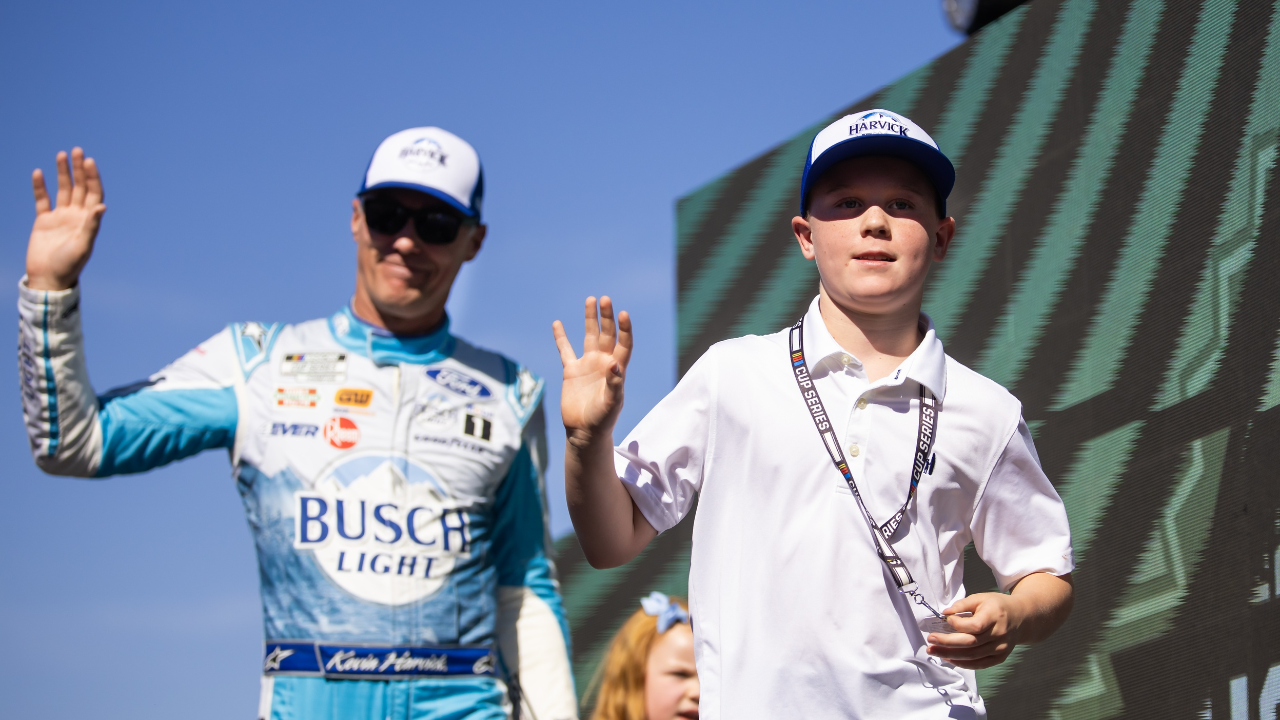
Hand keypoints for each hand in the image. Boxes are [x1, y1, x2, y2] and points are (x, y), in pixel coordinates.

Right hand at [27, 148, 105, 290]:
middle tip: (77, 150)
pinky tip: (38, 173)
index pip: (93, 193)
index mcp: (89, 220)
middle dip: (79, 169)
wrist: (49, 279)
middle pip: (79, 187)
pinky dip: (40, 187)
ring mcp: (60, 217)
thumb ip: (91, 226)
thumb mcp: (83, 245)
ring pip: (63, 190)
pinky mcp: (43, 221)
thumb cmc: (70, 265)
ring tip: (61, 155)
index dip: (92, 177)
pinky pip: (42, 200)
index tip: (89, 161)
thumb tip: (102, 206)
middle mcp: (76, 216)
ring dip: (63, 173)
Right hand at [552, 296, 632, 443]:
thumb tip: (614, 365)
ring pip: (589, 336)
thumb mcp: (612, 403)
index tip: (623, 314)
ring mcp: (587, 365)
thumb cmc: (603, 420)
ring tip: (590, 300)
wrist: (585, 432)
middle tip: (605, 299)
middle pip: (607, 334)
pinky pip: (565, 350)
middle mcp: (603, 362)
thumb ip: (615, 384)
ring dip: (590, 319)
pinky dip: (561, 337)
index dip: (624, 329)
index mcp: (617, 369)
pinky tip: (557, 323)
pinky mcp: (571, 371)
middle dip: (606, 317)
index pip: (624, 343)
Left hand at [925, 592, 1023, 669]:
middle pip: (970, 643)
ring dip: (950, 655)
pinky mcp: (1000, 657)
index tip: (946, 619)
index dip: (958, 625)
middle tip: (930, 640)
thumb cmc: (998, 606)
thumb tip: (945, 613)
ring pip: (973, 656)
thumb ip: (962, 604)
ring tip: (934, 651)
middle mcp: (999, 634)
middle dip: (947, 643)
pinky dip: (963, 663)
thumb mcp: (981, 598)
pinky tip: (949, 658)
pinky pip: (980, 664)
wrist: (1021, 618)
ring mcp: (1001, 648)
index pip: (975, 626)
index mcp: (995, 616)